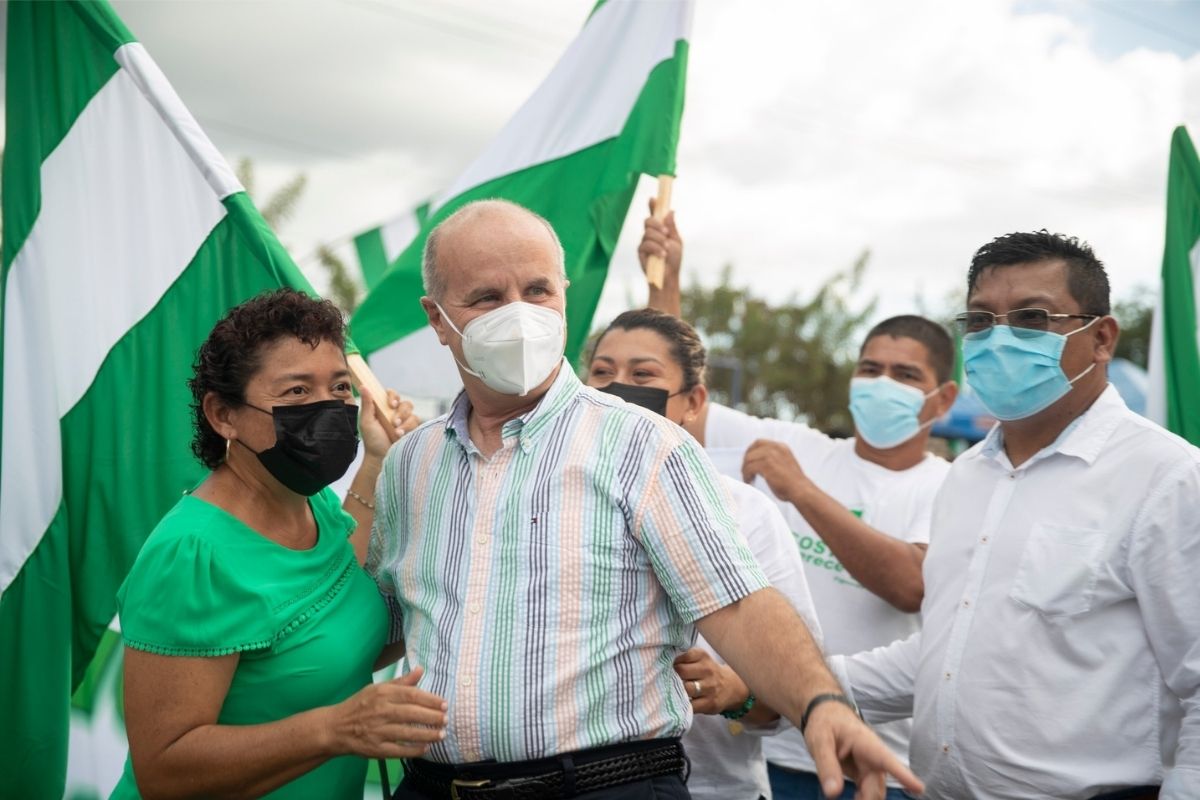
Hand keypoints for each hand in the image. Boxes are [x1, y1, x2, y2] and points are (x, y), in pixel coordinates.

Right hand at [327, 666, 447, 759]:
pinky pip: (398, 750)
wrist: (335, 727)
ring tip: (441, 735)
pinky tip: (425, 748)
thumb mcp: (377, 688)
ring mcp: (377, 731)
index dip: (430, 700)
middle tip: (446, 720)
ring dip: (427, 734)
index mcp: (382, 694)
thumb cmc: (360, 705)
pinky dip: (413, 750)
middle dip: (432, 717)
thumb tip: (420, 670)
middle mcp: (380, 711)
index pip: (411, 695)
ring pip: (407, 733)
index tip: (444, 704)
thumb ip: (401, 682)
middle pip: (411, 713)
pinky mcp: (375, 749)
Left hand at [359, 386, 419, 461]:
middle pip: (406, 403)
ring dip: (405, 423)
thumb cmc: (372, 440)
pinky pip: (417, 424)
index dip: (394, 397)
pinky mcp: (412, 431)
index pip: (393, 395)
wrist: (380, 458)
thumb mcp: (367, 422)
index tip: (391, 404)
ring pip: (413, 414)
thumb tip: (363, 386)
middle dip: (401, 412)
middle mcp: (397, 413)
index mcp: (385, 408)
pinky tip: (401, 436)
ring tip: (397, 433)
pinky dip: (409, 429)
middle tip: (394, 422)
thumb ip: (367, 404)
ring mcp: (406, 422)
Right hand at [637, 198, 681, 285]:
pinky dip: (656, 248)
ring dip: (659, 240)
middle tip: (666, 233)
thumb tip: (670, 211)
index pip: (655, 215)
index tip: (653, 198)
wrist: (668, 276)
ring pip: (648, 232)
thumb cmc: (674, 260)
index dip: (653, 206)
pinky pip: (646, 244)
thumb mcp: (676, 241)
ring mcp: (644, 242)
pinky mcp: (640, 251)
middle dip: (657, 225)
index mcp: (660, 230)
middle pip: (648, 220)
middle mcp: (651, 234)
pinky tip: (662, 255)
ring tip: (666, 249)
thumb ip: (672, 227)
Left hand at [673, 648, 748, 715]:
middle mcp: (708, 670)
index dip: (672, 663)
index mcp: (702, 656)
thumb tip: (661, 664)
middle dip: (673, 677)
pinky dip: (683, 705)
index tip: (669, 668)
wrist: (730, 687)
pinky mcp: (710, 704)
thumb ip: (683, 659)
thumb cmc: (707, 672)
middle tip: (669, 681)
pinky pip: (690, 705)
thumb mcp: (699, 659)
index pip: (682, 657)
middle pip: (681, 672)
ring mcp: (710, 688)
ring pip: (686, 689)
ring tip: (673, 691)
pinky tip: (680, 702)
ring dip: (677, 691)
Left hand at [742, 439, 811, 504]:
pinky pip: (749, 468)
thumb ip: (773, 459)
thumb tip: (757, 463)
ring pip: (749, 459)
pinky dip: (746, 475)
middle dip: (746, 459)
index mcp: (781, 446)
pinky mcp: (766, 465)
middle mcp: (776, 448)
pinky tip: (749, 482)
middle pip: (752, 448)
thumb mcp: (784, 464)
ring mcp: (771, 455)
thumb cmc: (793, 483)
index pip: (759, 442)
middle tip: (744, 470)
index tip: (747, 461)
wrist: (801, 490)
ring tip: (747, 479)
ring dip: (745, 469)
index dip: (751, 450)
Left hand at [803, 700, 923, 799]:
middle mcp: (873, 758)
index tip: (919, 788)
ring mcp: (870, 767)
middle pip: (877, 786)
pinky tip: (854, 799)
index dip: (903, 775)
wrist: (827, 715)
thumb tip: (833, 793)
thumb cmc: (825, 722)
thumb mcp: (819, 740)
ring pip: (875, 792)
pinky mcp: (863, 775)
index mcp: (866, 743)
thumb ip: (826, 765)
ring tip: (853, 799)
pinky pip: (868, 792)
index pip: (886, 760)